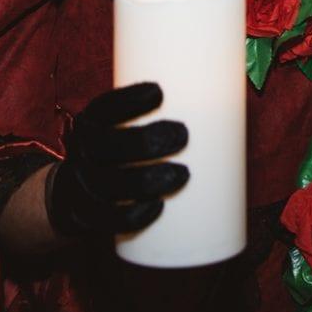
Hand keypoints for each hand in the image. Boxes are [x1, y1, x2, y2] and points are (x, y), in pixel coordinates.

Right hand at [45, 82, 188, 236]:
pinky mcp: (88, 217)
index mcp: (91, 125)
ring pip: (107, 183)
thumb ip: (164, 115)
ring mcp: (83, 186)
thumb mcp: (128, 128)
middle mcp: (81, 153)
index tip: (159, 92)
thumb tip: (232, 93)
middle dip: (144, 140)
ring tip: (182, 173)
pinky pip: (107, 219)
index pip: (102, 109)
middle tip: (182, 135)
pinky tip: (158, 205)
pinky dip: (132, 215)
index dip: (127, 100)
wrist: (78, 196)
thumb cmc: (123, 153)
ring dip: (144, 179)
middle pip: (105, 146)